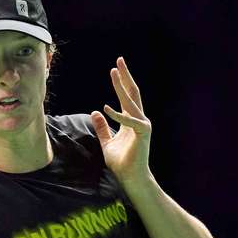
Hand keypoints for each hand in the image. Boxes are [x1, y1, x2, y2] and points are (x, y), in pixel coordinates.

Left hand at [90, 56, 152, 182]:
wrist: (131, 177)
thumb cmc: (121, 162)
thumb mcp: (107, 142)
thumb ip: (102, 127)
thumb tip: (95, 111)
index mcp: (131, 121)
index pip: (127, 97)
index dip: (121, 82)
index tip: (114, 68)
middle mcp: (139, 120)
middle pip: (132, 93)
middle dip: (125, 76)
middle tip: (119, 60)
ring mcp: (142, 126)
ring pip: (131, 102)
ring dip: (121, 86)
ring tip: (114, 72)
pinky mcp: (142, 134)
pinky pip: (128, 121)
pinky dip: (117, 115)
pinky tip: (105, 108)